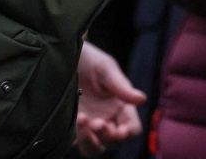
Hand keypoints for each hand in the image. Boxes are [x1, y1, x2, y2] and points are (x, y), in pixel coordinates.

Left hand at [74, 40, 146, 156]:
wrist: (63, 56)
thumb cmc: (89, 59)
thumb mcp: (105, 68)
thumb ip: (121, 86)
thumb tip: (142, 99)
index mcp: (121, 107)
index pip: (132, 128)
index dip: (128, 132)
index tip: (120, 129)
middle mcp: (107, 120)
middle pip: (113, 142)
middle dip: (107, 137)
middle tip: (97, 123)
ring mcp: (88, 126)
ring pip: (94, 149)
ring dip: (90, 141)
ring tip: (81, 120)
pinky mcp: (70, 128)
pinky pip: (74, 143)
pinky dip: (75, 137)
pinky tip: (73, 120)